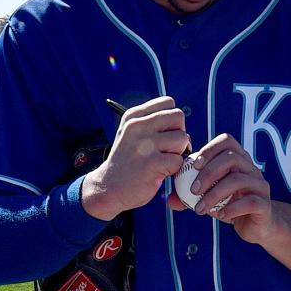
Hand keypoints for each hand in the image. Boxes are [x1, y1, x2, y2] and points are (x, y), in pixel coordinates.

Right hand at [81, 97, 187, 220]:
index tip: (165, 134)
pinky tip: (160, 172)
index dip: (173, 119)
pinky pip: (178, 161)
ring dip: (178, 152)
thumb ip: (152, 123)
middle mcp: (138, 126)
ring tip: (163, 161)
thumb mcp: (132, 134)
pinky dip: (174, 169)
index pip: (168, 103)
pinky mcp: (152, 163)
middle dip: (179, 133)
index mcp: (134, 116)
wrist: (108, 187)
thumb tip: (181, 123)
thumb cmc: (126, 161)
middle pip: (178, 116)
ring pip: (182, 138)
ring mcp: (145, 144)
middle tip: (168, 148)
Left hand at [173, 134, 275, 245]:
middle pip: (231, 158)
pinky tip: (220, 216)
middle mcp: (252, 169)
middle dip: (208, 173)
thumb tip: (169, 200)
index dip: (209, 149)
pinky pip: (250, 201)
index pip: (227, 141)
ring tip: (200, 209)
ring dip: (215, 194)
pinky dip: (231, 208)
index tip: (193, 165)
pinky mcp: (265, 205)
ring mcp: (260, 186)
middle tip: (192, 191)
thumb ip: (190, 198)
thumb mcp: (210, 200)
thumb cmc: (231, 208)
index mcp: (239, 160)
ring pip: (238, 180)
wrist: (257, 227)